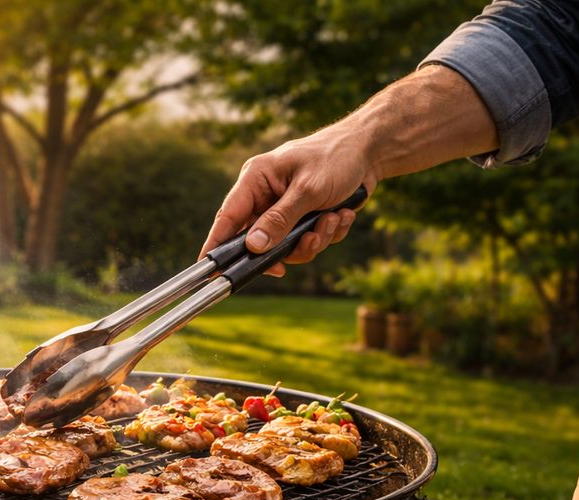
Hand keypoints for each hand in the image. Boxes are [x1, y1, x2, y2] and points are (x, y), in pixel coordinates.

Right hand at [201, 124, 377, 275]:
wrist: (371, 151)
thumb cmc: (336, 158)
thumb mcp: (307, 190)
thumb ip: (280, 219)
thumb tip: (254, 246)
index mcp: (256, 180)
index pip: (228, 217)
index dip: (217, 244)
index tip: (208, 268)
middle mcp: (266, 196)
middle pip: (259, 240)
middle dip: (288, 246)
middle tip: (309, 243)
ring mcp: (284, 209)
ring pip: (286, 246)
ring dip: (314, 240)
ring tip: (333, 220)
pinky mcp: (304, 218)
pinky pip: (306, 242)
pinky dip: (327, 234)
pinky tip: (342, 215)